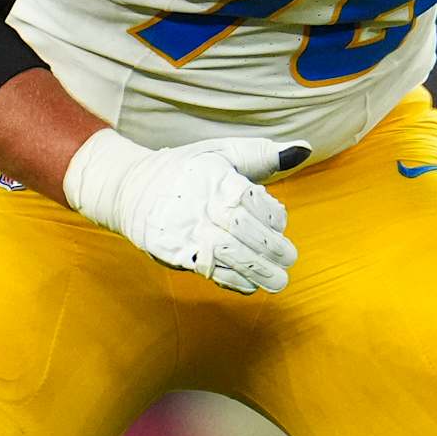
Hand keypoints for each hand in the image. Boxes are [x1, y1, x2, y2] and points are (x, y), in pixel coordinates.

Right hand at [63, 129, 310, 293]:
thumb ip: (263, 155)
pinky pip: (209, 270)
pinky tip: (249, 284)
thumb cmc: (187, 170)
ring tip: (278, 280)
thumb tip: (304, 151)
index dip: (273, 215)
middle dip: (271, 248)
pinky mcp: (175, 252)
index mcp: (216, 178)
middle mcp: (201, 204)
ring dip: (258, 270)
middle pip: (244, 230)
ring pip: (229, 254)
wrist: (132, 189)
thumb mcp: (222, 153)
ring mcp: (187, 230)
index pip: (254, 200)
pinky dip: (233, 280)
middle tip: (289, 259)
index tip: (279, 223)